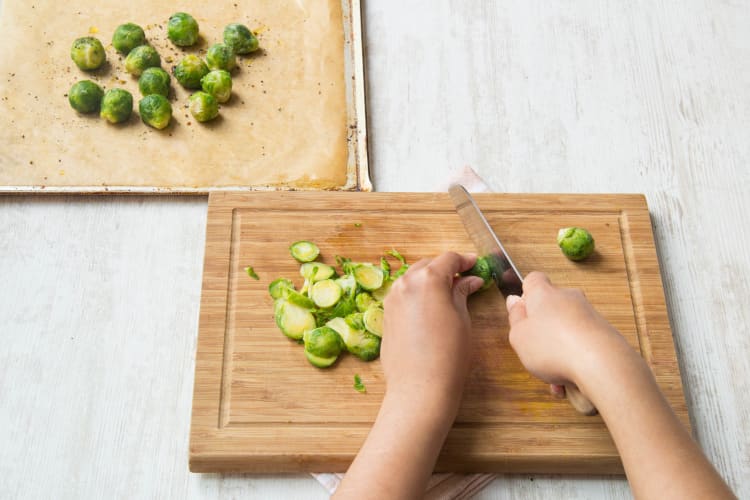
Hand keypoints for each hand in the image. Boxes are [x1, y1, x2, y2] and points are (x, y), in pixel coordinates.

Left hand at [382, 252, 484, 410]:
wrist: (419, 388)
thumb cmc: (448, 355)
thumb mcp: (462, 319)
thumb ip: (462, 293)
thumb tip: (469, 280)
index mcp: (427, 279)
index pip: (448, 259)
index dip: (465, 260)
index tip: (475, 264)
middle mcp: (405, 284)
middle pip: (428, 265)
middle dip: (447, 269)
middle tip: (466, 279)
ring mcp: (392, 299)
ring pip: (413, 279)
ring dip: (430, 281)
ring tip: (449, 293)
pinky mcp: (385, 315)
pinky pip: (403, 295)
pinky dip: (417, 294)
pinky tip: (431, 307)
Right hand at [505, 271, 629, 388]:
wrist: (600, 363)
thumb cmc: (554, 347)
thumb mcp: (518, 336)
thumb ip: (514, 318)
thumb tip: (515, 302)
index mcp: (544, 293)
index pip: (533, 280)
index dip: (525, 295)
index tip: (522, 313)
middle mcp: (568, 298)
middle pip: (550, 307)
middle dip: (542, 329)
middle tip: (534, 349)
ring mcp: (588, 314)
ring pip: (565, 330)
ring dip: (557, 351)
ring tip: (553, 378)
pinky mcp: (603, 331)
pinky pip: (581, 344)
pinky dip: (574, 360)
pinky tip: (569, 382)